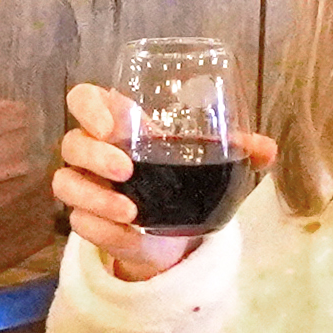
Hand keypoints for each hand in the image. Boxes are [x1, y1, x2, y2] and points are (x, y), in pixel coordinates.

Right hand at [51, 83, 271, 283]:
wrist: (175, 232)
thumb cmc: (183, 179)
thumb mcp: (212, 164)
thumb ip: (239, 152)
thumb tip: (267, 149)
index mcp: (118, 123)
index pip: (83, 99)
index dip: (88, 106)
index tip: (108, 122)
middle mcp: (93, 151)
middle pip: (72, 143)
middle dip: (95, 155)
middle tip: (127, 170)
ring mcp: (86, 187)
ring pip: (65, 184)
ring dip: (94, 196)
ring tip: (131, 211)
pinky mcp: (87, 220)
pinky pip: (81, 223)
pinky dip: (104, 229)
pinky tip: (130, 232)